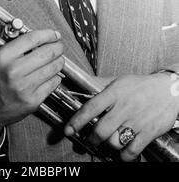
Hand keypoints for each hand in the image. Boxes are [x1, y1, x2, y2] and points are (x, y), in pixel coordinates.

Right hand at [0, 6, 64, 145]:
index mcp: (3, 56)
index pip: (33, 38)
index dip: (48, 34)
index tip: (53, 34)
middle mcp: (14, 71)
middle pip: (48, 52)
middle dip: (57, 46)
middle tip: (58, 45)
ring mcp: (25, 87)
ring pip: (54, 68)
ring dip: (58, 61)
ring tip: (56, 58)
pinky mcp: (33, 101)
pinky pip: (54, 83)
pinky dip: (55, 77)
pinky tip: (49, 74)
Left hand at [64, 73, 178, 160]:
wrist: (169, 89)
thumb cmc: (141, 85)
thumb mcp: (119, 81)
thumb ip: (100, 86)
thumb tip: (81, 86)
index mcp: (114, 92)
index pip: (91, 107)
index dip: (77, 120)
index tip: (68, 129)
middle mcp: (124, 107)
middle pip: (101, 129)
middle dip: (91, 138)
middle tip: (90, 140)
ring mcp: (136, 120)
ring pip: (114, 141)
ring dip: (108, 145)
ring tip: (108, 142)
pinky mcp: (148, 132)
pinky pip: (131, 150)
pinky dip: (124, 155)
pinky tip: (122, 151)